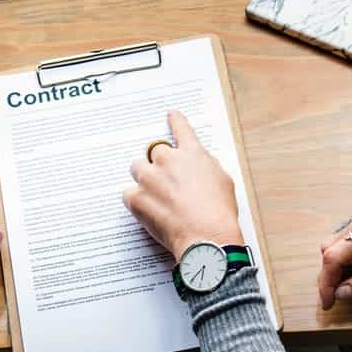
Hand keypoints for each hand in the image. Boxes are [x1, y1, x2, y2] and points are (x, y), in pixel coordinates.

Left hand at [123, 110, 243, 258]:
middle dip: (158, 163)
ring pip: (138, 168)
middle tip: (164, 181)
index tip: (171, 114)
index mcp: (192, 153)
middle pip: (154, 151)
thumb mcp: (223, 181)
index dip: (176, 121)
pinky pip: (128, 193)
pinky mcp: (136, 198)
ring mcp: (149, 178)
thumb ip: (206, 167)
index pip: (182, 129)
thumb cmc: (219, 212)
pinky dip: (135, 200)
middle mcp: (167, 160)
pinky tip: (148, 211)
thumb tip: (197, 166)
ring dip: (144, 177)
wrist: (206, 237)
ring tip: (155, 196)